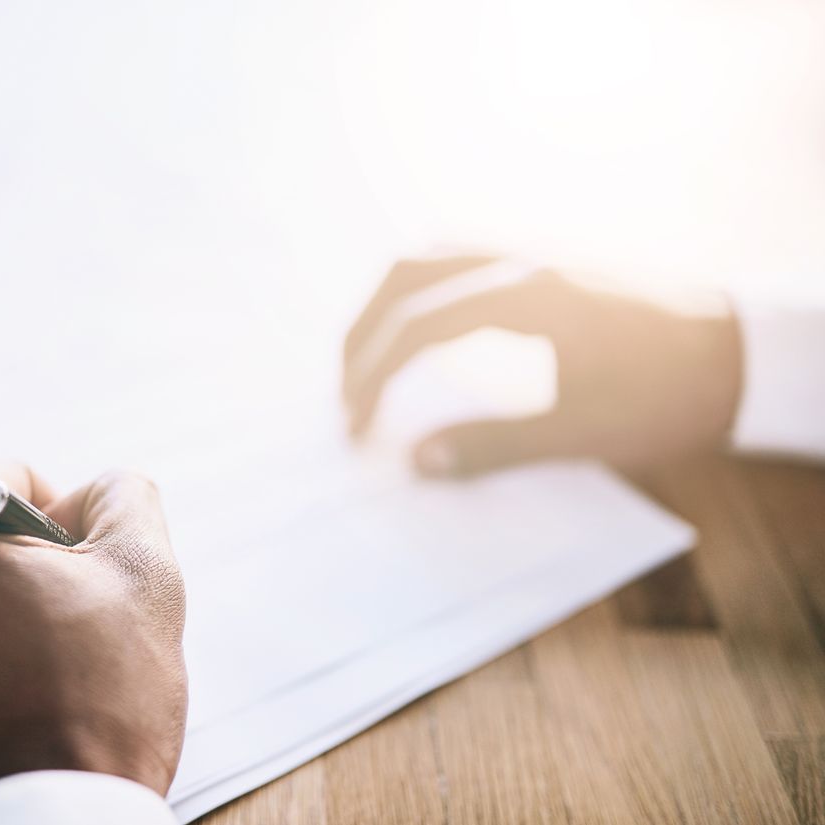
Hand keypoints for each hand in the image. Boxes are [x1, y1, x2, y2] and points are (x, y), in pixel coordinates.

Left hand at [0, 465, 185, 824]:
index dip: (67, 528)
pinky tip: (0, 727)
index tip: (90, 584)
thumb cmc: (82, 713)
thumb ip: (127, 503)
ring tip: (37, 693)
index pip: (8, 486)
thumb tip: (101, 492)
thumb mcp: (142, 581)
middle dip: (22, 583)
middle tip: (72, 642)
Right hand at [342, 255, 742, 477]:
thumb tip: (415, 461)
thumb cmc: (672, 395)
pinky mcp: (551, 262)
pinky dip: (426, 290)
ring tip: (372, 356)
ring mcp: (538, 251)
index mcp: (526, 296)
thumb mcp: (582, 432)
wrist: (751, 355)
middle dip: (363, 331)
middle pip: (408, 273)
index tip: (357, 430)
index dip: (374, 380)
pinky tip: (428, 331)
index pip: (418, 328)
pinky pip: (464, 256)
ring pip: (434, 254)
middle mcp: (523, 258)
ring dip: (390, 303)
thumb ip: (492, 446)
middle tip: (344, 388)